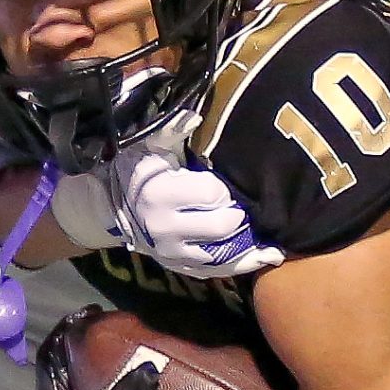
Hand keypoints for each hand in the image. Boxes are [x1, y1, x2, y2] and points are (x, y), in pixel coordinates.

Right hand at [109, 111, 285, 277]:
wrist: (116, 206)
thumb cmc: (141, 169)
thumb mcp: (150, 144)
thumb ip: (173, 130)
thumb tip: (195, 117)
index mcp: (160, 194)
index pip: (211, 194)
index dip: (225, 188)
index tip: (228, 183)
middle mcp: (165, 228)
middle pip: (223, 226)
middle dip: (240, 214)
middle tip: (247, 204)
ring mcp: (172, 253)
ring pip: (225, 256)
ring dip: (251, 245)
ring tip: (272, 237)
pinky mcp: (179, 267)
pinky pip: (218, 272)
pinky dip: (244, 264)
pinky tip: (267, 255)